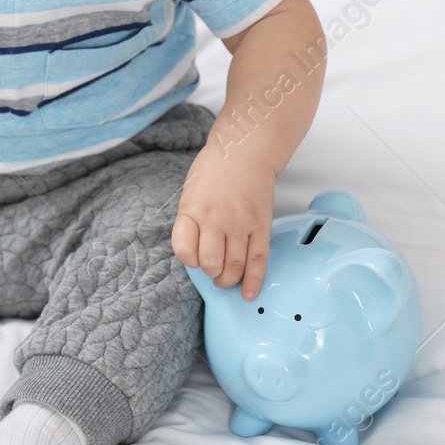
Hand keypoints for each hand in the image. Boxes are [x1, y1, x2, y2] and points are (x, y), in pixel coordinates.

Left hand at [170, 144, 276, 300]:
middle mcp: (216, 218)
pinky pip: (258, 260)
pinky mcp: (261, 226)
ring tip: (225, 280)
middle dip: (210, 272)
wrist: (245, 151)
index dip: (188, 259)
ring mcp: (240, 223)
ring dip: (228, 279)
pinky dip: (254, 280)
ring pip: (234, 265)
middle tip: (212, 269)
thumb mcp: (190, 194)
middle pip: (211, 262)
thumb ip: (191, 222)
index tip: (193, 256)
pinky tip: (249, 293)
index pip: (183, 249)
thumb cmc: (213, 172)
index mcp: (192, 209)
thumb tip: (196, 254)